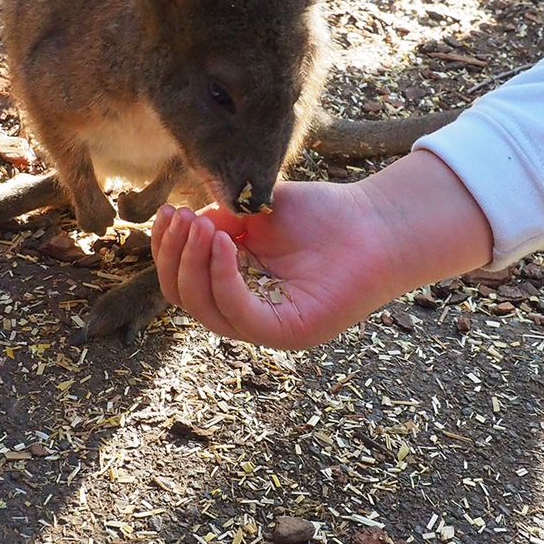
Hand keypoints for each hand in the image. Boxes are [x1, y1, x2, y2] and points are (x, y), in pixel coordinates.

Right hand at [153, 150, 494, 349]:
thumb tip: (185, 225)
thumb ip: (221, 220)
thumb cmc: (324, 215)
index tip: (168, 213)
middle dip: (176, 256)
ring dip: (194, 265)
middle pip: (187, 297)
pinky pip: (241, 316)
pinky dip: (224, 279)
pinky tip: (223, 243)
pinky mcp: (288, 332)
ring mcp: (267, 325)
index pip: (184, 279)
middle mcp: (247, 309)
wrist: (376, 222)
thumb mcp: (258, 211)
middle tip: (183, 218)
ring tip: (202, 226)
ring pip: (207, 310)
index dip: (169, 249)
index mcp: (237, 283)